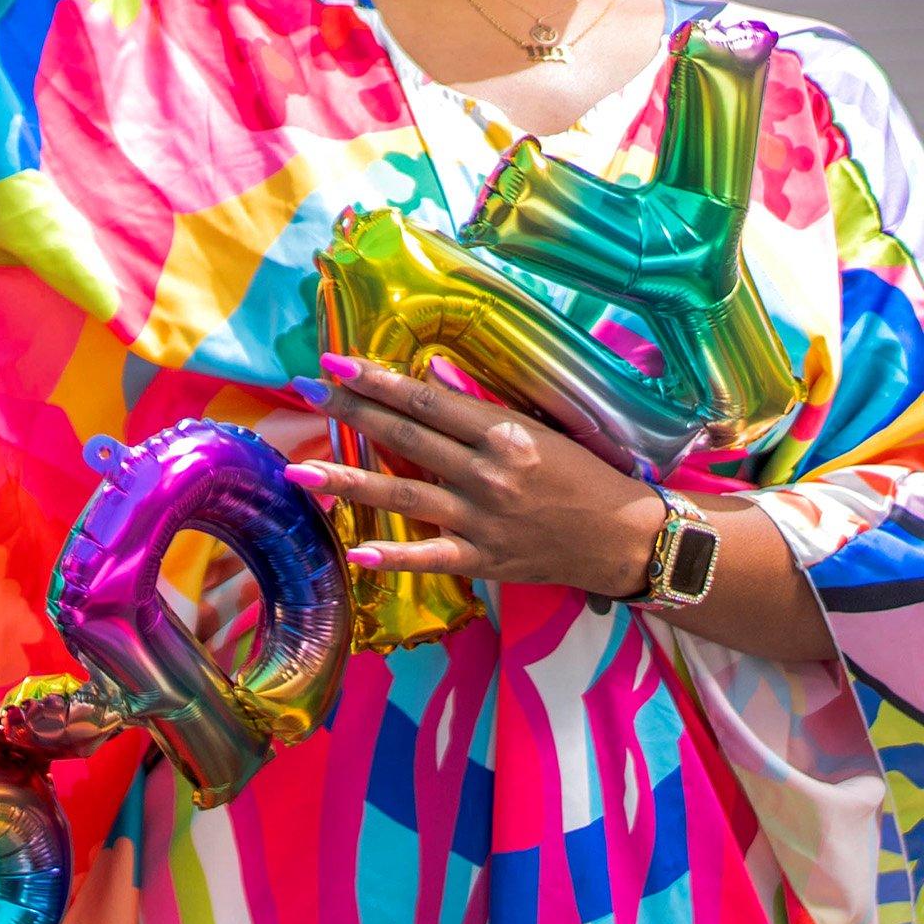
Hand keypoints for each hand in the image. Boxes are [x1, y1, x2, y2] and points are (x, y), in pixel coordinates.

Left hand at [284, 354, 665, 597]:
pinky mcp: (483, 560)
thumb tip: (430, 373)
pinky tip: (356, 551)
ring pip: (404, 495)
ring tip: (299, 470)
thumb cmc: (581, 474)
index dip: (377, 381)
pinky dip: (394, 557)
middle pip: (406, 438)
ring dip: (348, 481)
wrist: (625, 537)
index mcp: (502, 433)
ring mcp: (483, 519)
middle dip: (351, 413)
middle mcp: (488, 473)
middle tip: (306, 393)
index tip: (334, 363)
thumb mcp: (538, 427)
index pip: (426, 400)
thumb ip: (479, 407)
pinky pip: (430, 558)